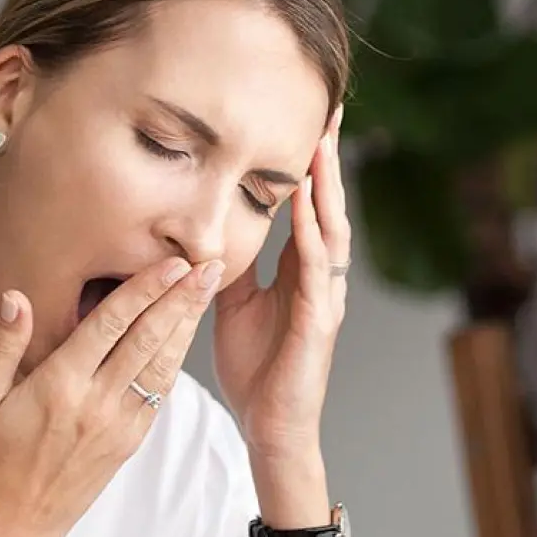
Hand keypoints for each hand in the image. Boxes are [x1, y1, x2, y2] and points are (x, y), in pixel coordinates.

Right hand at [0, 256, 222, 536]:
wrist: (9, 531)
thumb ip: (3, 347)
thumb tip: (18, 298)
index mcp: (60, 386)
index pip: (112, 325)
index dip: (145, 289)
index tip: (171, 262)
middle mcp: (96, 404)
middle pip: (149, 339)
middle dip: (182, 299)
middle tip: (210, 265)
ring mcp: (117, 426)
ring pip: (162, 366)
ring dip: (187, 326)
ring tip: (207, 292)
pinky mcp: (127, 444)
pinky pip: (157, 395)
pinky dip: (175, 362)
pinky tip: (184, 339)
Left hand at [213, 106, 347, 467]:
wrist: (269, 427)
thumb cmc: (256, 369)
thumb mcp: (231, 303)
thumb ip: (227, 264)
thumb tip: (205, 228)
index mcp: (300, 271)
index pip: (308, 205)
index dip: (309, 162)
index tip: (308, 117)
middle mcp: (320, 277)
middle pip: (329, 205)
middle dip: (328, 157)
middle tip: (330, 108)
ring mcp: (324, 298)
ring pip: (331, 230)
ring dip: (327, 187)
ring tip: (323, 144)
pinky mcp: (319, 323)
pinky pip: (317, 272)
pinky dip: (313, 237)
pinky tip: (308, 209)